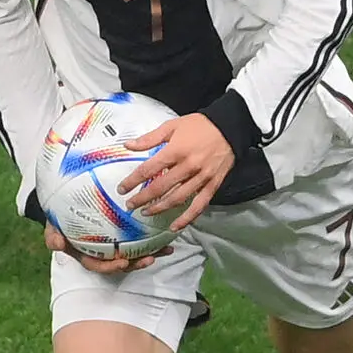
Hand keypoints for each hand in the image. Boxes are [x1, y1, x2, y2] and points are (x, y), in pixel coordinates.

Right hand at [44, 221, 164, 274]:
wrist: (65, 205)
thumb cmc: (60, 218)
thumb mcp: (52, 226)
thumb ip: (53, 236)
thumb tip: (57, 244)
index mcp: (87, 254)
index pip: (98, 265)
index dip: (111, 266)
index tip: (122, 262)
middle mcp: (103, 253)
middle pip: (121, 263)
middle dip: (136, 263)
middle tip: (150, 258)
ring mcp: (115, 246)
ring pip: (134, 254)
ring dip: (151, 254)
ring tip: (165, 250)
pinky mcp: (126, 236)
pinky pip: (141, 240)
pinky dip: (154, 240)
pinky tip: (168, 237)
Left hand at [119, 113, 234, 231]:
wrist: (230, 127)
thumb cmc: (200, 125)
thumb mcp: (172, 126)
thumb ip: (150, 138)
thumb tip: (128, 145)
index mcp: (176, 151)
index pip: (148, 170)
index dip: (133, 181)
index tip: (122, 189)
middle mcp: (188, 166)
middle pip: (160, 188)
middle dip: (142, 198)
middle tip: (130, 205)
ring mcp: (201, 178)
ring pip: (177, 199)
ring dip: (159, 208)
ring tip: (146, 212)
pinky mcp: (213, 185)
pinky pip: (198, 206)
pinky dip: (187, 218)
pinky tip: (175, 226)